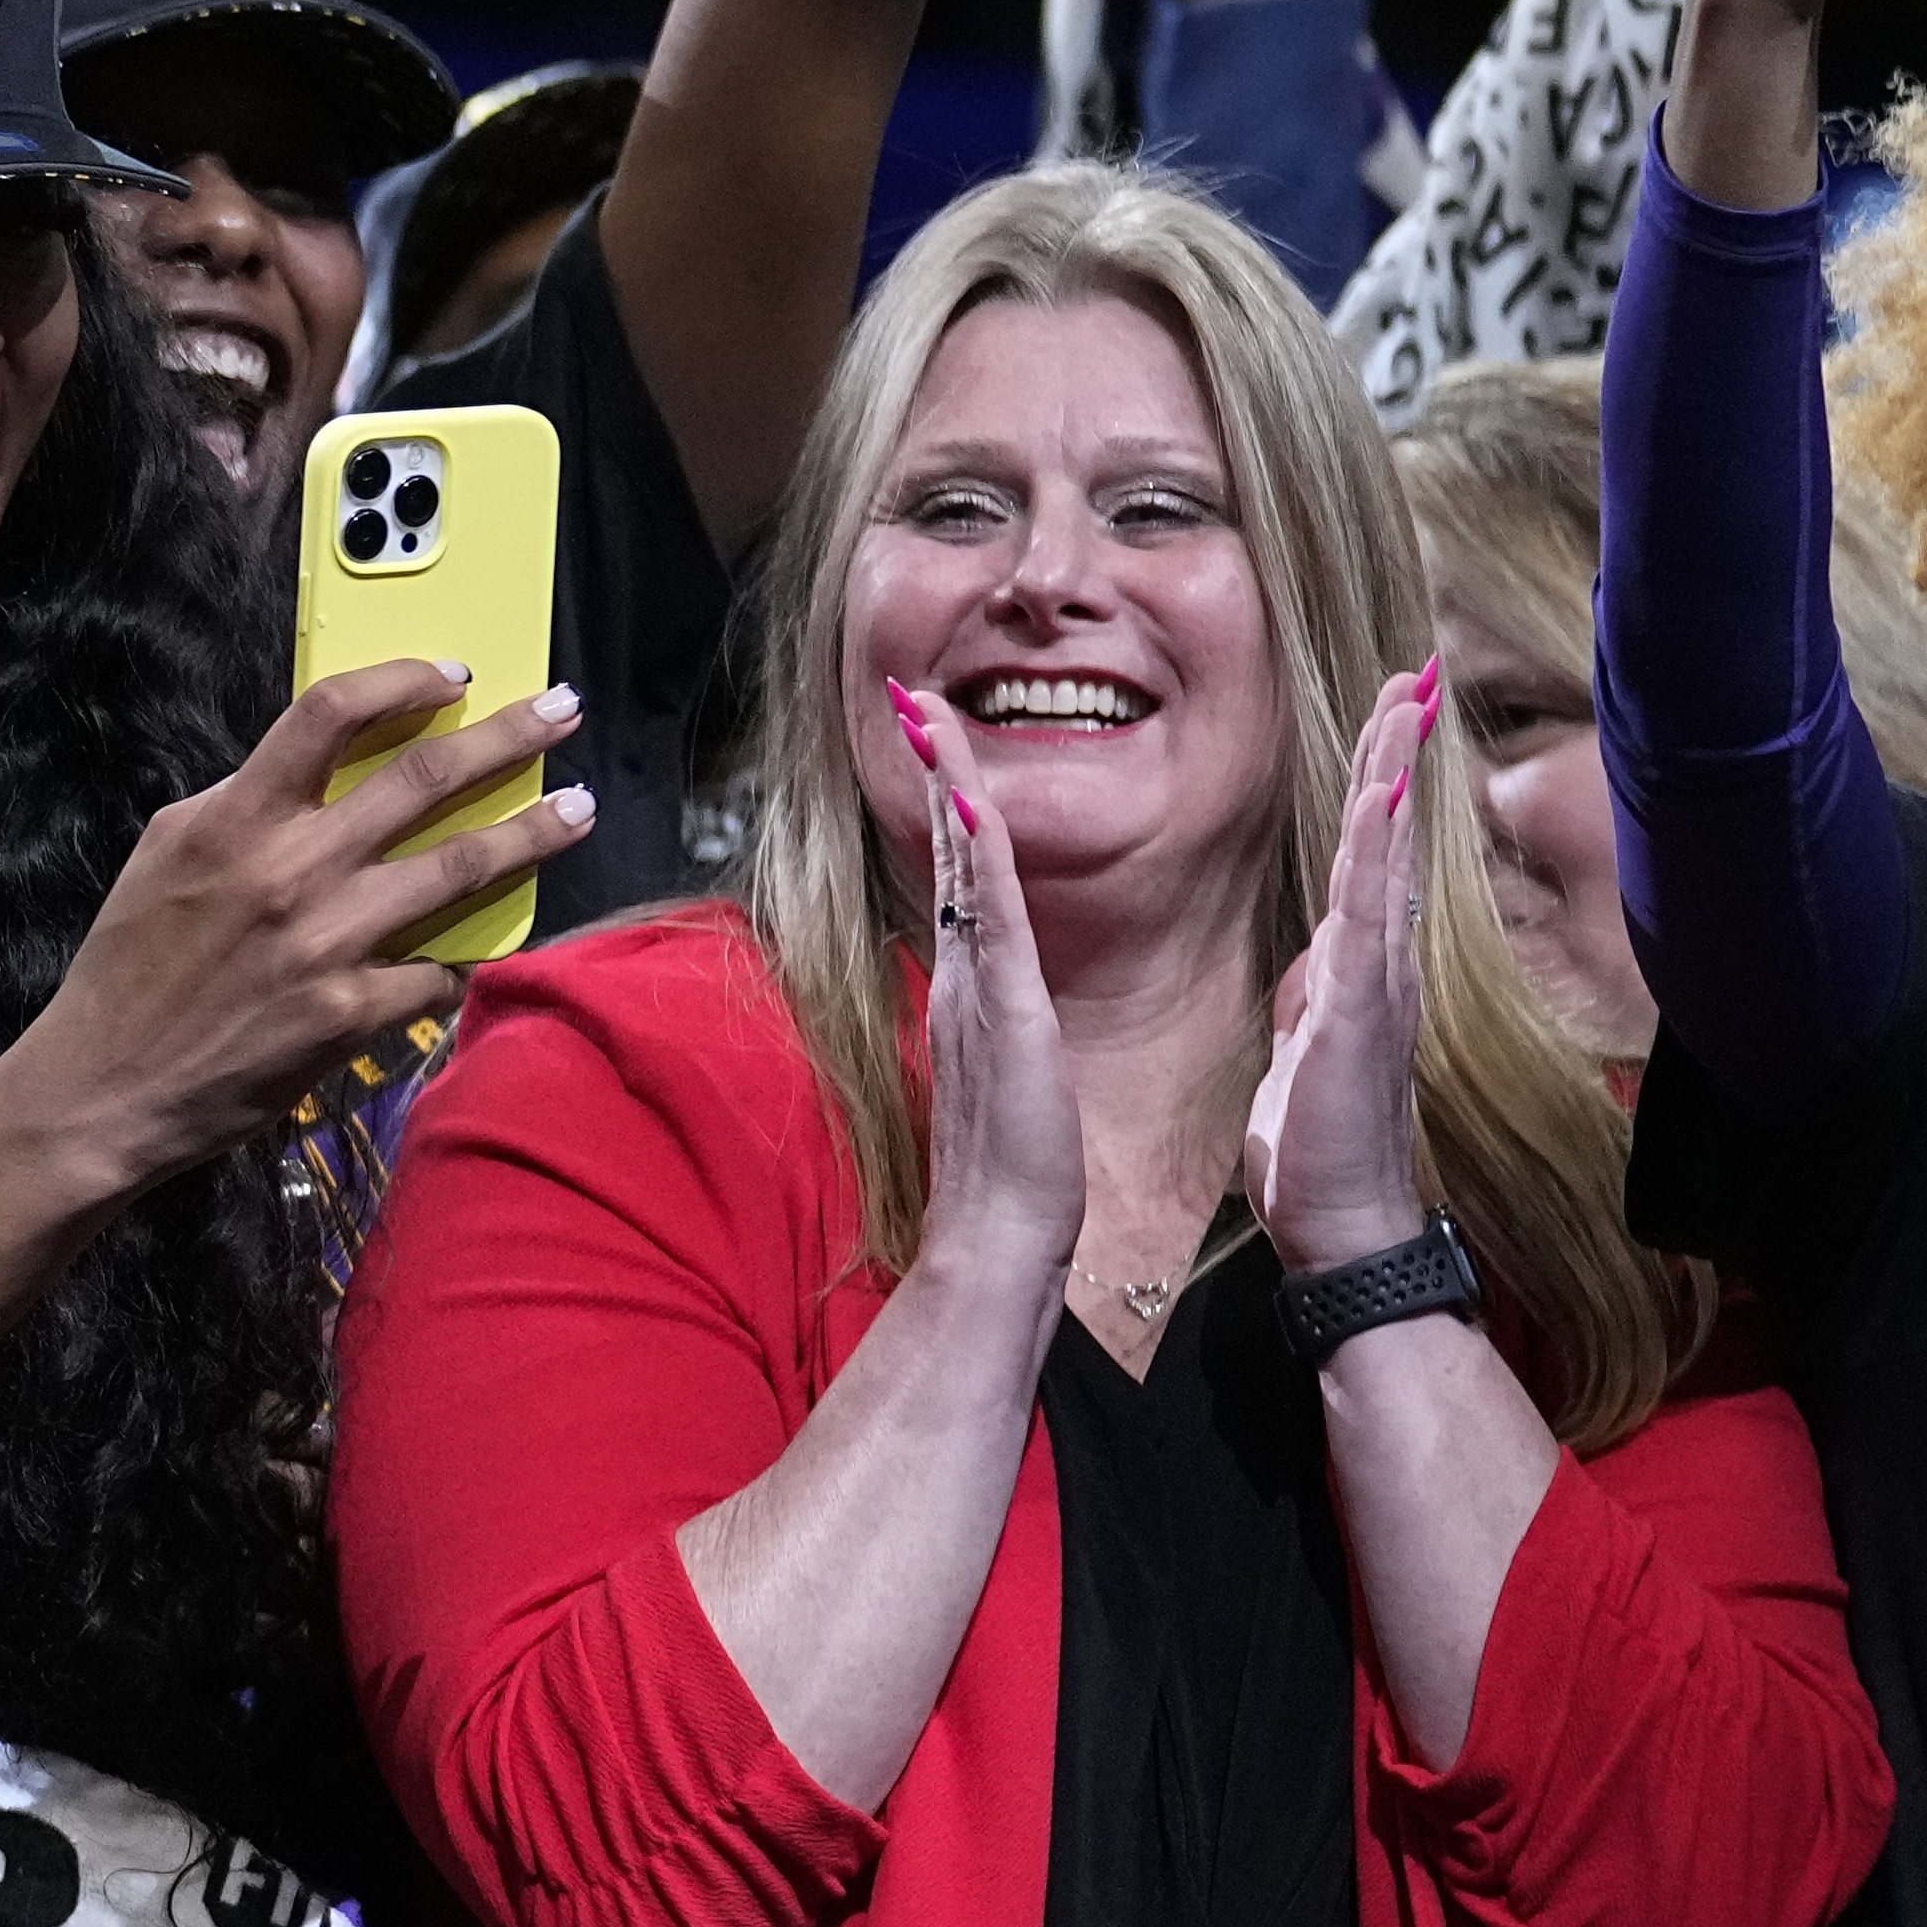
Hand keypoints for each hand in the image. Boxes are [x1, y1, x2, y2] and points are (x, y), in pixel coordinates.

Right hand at [0, 665, 592, 1198]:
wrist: (109, 1086)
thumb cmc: (129, 967)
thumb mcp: (166, 855)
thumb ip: (242, 807)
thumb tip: (318, 774)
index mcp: (234, 819)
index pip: (329, 714)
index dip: (401, 681)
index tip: (453, 674)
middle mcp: (290, 870)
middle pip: (423, 779)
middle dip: (505, 737)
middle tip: (562, 712)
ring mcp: (328, 943)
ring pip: (457, 868)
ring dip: (530, 833)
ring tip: (577, 809)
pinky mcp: (353, 1014)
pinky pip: (436, 971)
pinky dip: (464, 954)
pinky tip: (491, 943)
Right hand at [887, 683, 1089, 1282]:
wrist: (997, 1234)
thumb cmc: (1012, 1172)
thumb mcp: (1007, 1076)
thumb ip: (994, 1027)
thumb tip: (988, 997)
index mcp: (971, 983)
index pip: (958, 872)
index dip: (949, 802)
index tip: (937, 739)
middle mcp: (963, 971)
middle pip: (946, 848)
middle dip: (932, 764)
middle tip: (913, 691)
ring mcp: (977, 984)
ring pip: (961, 863)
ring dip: (946, 781)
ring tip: (930, 711)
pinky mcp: (1004, 1007)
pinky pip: (990, 912)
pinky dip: (977, 850)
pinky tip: (971, 797)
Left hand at [1243, 660, 1447, 1271]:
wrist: (1338, 1224)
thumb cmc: (1317, 1145)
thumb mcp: (1302, 1050)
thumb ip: (1314, 997)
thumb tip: (1319, 957)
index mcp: (1357, 966)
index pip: (1369, 852)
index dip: (1381, 778)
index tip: (1393, 706)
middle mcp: (1378, 962)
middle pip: (1388, 836)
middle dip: (1400, 750)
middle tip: (1417, 670)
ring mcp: (1375, 983)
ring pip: (1385, 859)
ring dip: (1394, 776)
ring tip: (1405, 701)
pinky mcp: (1356, 1013)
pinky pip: (1369, 919)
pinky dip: (1378, 856)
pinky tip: (1384, 800)